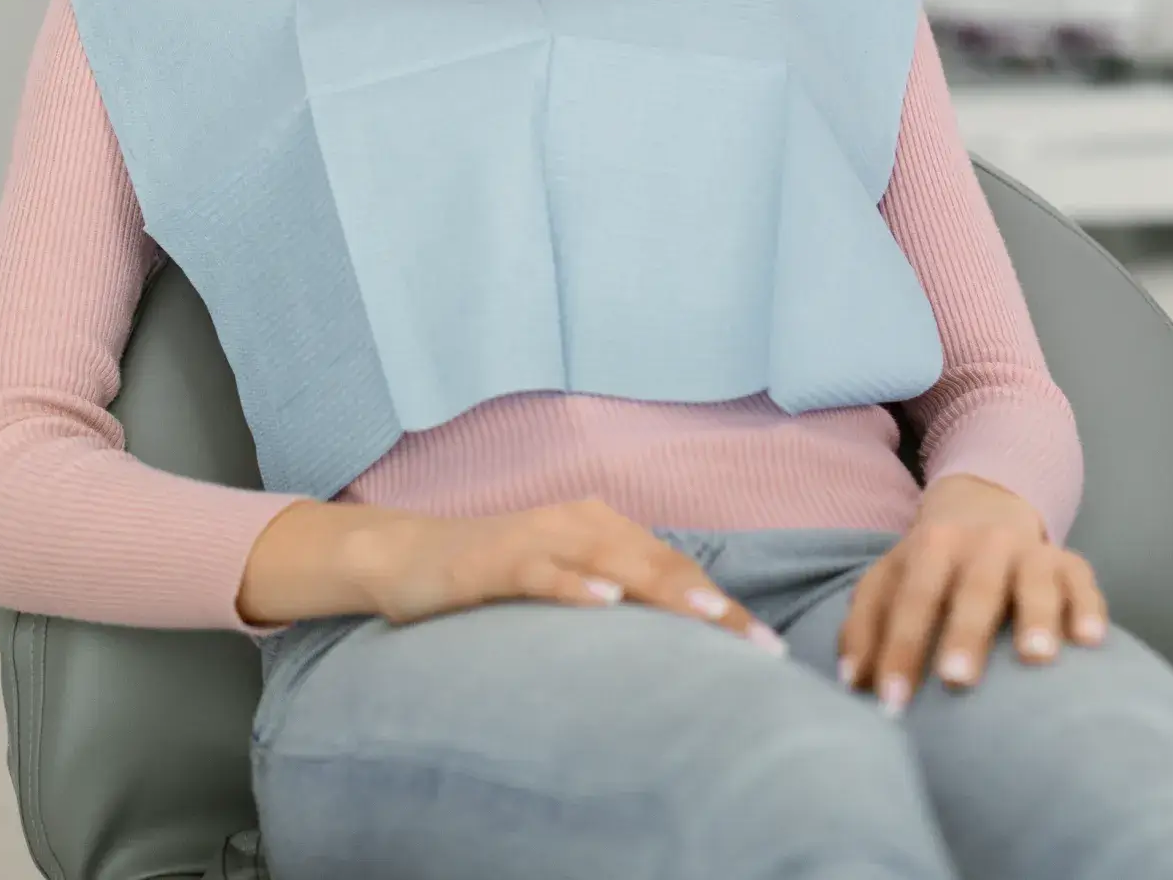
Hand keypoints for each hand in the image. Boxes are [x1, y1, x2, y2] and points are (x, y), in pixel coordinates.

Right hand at [346, 497, 788, 655]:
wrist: (404, 555)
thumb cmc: (494, 577)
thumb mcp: (564, 586)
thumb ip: (614, 601)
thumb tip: (677, 645)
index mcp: (602, 530)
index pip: (676, 570)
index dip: (723, 607)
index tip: (768, 649)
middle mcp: (578, 523)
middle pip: (659, 565)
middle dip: (713, 605)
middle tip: (759, 645)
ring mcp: (538, 538)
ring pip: (613, 561)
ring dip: (664, 590)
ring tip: (710, 619)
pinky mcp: (495, 559)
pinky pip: (542, 572)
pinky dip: (576, 585)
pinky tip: (605, 602)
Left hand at [837, 473, 1107, 713]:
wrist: (982, 510)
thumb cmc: (929, 569)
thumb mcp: (889, 582)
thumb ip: (865, 627)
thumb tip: (852, 683)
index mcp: (931, 546)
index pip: (912, 599)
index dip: (899, 649)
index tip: (892, 702)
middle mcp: (982, 544)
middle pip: (973, 589)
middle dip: (964, 634)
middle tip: (955, 680)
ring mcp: (1029, 552)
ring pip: (1034, 581)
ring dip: (1035, 617)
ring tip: (1035, 657)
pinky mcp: (1071, 565)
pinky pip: (1083, 583)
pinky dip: (1087, 609)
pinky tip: (1089, 641)